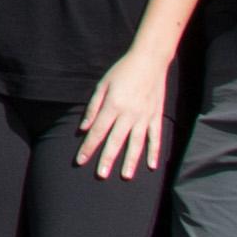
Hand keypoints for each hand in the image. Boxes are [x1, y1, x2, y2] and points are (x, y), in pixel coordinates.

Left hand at [76, 50, 174, 182]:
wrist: (150, 60)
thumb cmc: (122, 71)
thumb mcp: (103, 85)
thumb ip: (93, 108)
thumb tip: (83, 128)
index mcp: (113, 105)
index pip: (98, 131)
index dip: (88, 147)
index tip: (80, 160)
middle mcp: (129, 114)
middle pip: (116, 141)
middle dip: (107, 159)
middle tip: (101, 175)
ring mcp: (144, 116)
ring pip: (136, 143)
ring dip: (131, 161)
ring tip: (125, 176)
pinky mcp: (156, 116)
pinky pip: (155, 137)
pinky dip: (154, 151)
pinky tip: (151, 165)